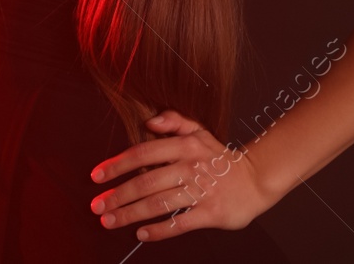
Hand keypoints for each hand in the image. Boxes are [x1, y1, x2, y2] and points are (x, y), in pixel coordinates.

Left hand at [88, 109, 273, 242]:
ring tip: (110, 221)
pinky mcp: (211, 213)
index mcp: (184, 145)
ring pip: (159, 204)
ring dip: (130, 214)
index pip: (142, 153)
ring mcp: (201, 191)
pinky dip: (159, 230)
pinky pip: (180, 223)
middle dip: (117, 196)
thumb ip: (173, 120)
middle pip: (146, 182)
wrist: (256, 178)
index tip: (96, 176)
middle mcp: (190, 167)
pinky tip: (141, 234)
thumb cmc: (219, 156)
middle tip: (97, 206)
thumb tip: (148, 121)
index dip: (117, 165)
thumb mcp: (199, 131)